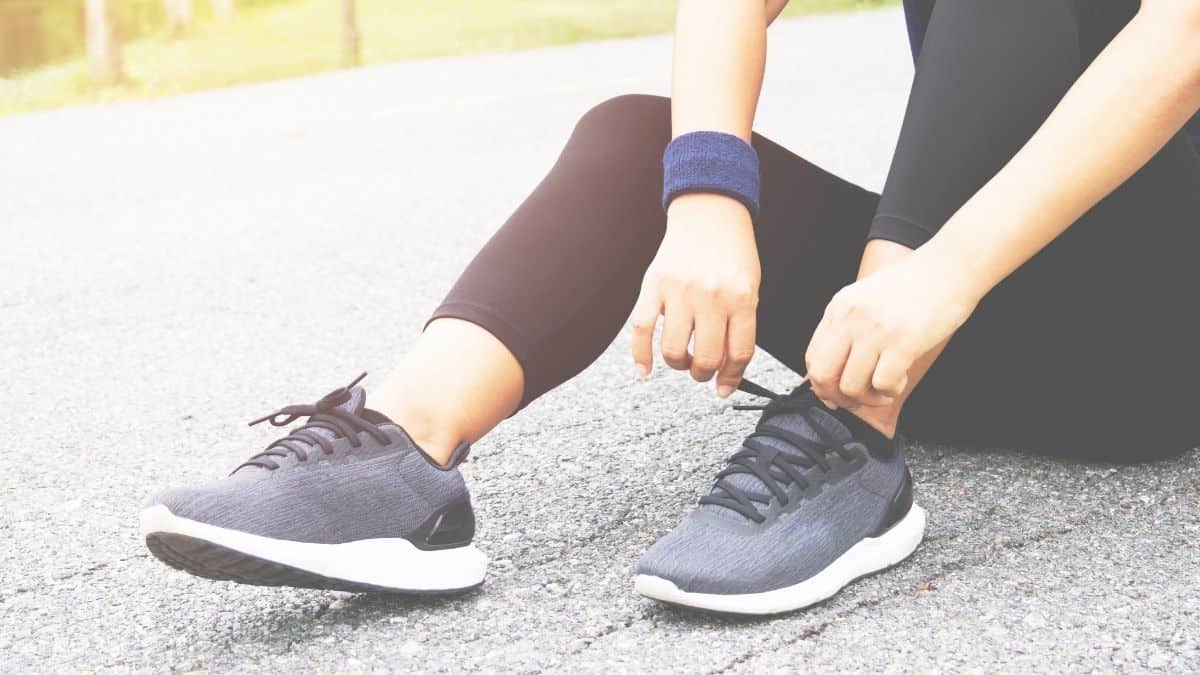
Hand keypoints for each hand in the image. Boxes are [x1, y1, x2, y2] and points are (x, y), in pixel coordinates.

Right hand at [631, 193, 759, 396]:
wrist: (709, 213)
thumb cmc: (732, 255)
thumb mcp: (749, 288)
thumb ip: (740, 326)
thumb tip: (726, 373)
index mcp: (741, 298)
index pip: (738, 353)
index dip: (731, 378)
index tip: (723, 388)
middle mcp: (711, 296)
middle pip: (706, 357)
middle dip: (703, 374)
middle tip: (701, 371)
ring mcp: (680, 291)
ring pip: (673, 350)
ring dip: (677, 365)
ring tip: (681, 360)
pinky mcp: (653, 286)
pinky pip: (642, 329)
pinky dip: (641, 356)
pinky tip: (644, 371)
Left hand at [805, 251, 979, 409]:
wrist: (950, 267)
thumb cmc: (914, 284)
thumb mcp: (866, 296)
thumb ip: (848, 324)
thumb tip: (838, 365)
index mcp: (839, 307)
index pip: (812, 358)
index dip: (821, 384)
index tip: (835, 393)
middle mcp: (850, 319)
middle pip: (823, 377)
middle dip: (838, 397)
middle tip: (858, 399)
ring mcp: (874, 331)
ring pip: (852, 386)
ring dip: (869, 398)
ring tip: (885, 387)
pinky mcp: (902, 343)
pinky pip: (883, 385)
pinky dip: (890, 391)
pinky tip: (901, 378)